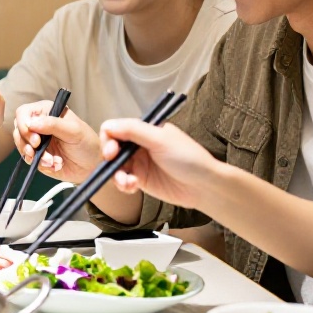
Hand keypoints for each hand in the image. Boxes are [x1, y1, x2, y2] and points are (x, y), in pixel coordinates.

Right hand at [13, 101, 100, 181]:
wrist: (92, 166)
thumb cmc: (87, 144)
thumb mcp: (74, 131)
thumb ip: (53, 125)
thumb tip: (32, 123)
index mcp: (47, 112)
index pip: (24, 113)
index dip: (24, 125)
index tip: (35, 139)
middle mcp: (39, 124)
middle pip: (18, 129)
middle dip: (26, 143)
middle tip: (37, 150)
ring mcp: (37, 141)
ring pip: (21, 145)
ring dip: (33, 155)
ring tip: (51, 161)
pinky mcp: (37, 155)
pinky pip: (28, 159)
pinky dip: (39, 163)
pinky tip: (53, 165)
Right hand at [99, 119, 223, 210]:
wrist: (204, 186)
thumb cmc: (188, 158)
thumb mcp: (160, 140)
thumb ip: (133, 131)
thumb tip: (108, 126)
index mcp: (145, 130)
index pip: (116, 128)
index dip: (109, 138)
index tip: (112, 150)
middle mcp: (139, 145)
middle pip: (112, 147)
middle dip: (109, 157)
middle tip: (114, 164)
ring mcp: (140, 163)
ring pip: (115, 167)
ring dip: (116, 175)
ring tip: (127, 182)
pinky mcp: (140, 180)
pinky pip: (122, 181)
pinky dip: (123, 184)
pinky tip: (132, 187)